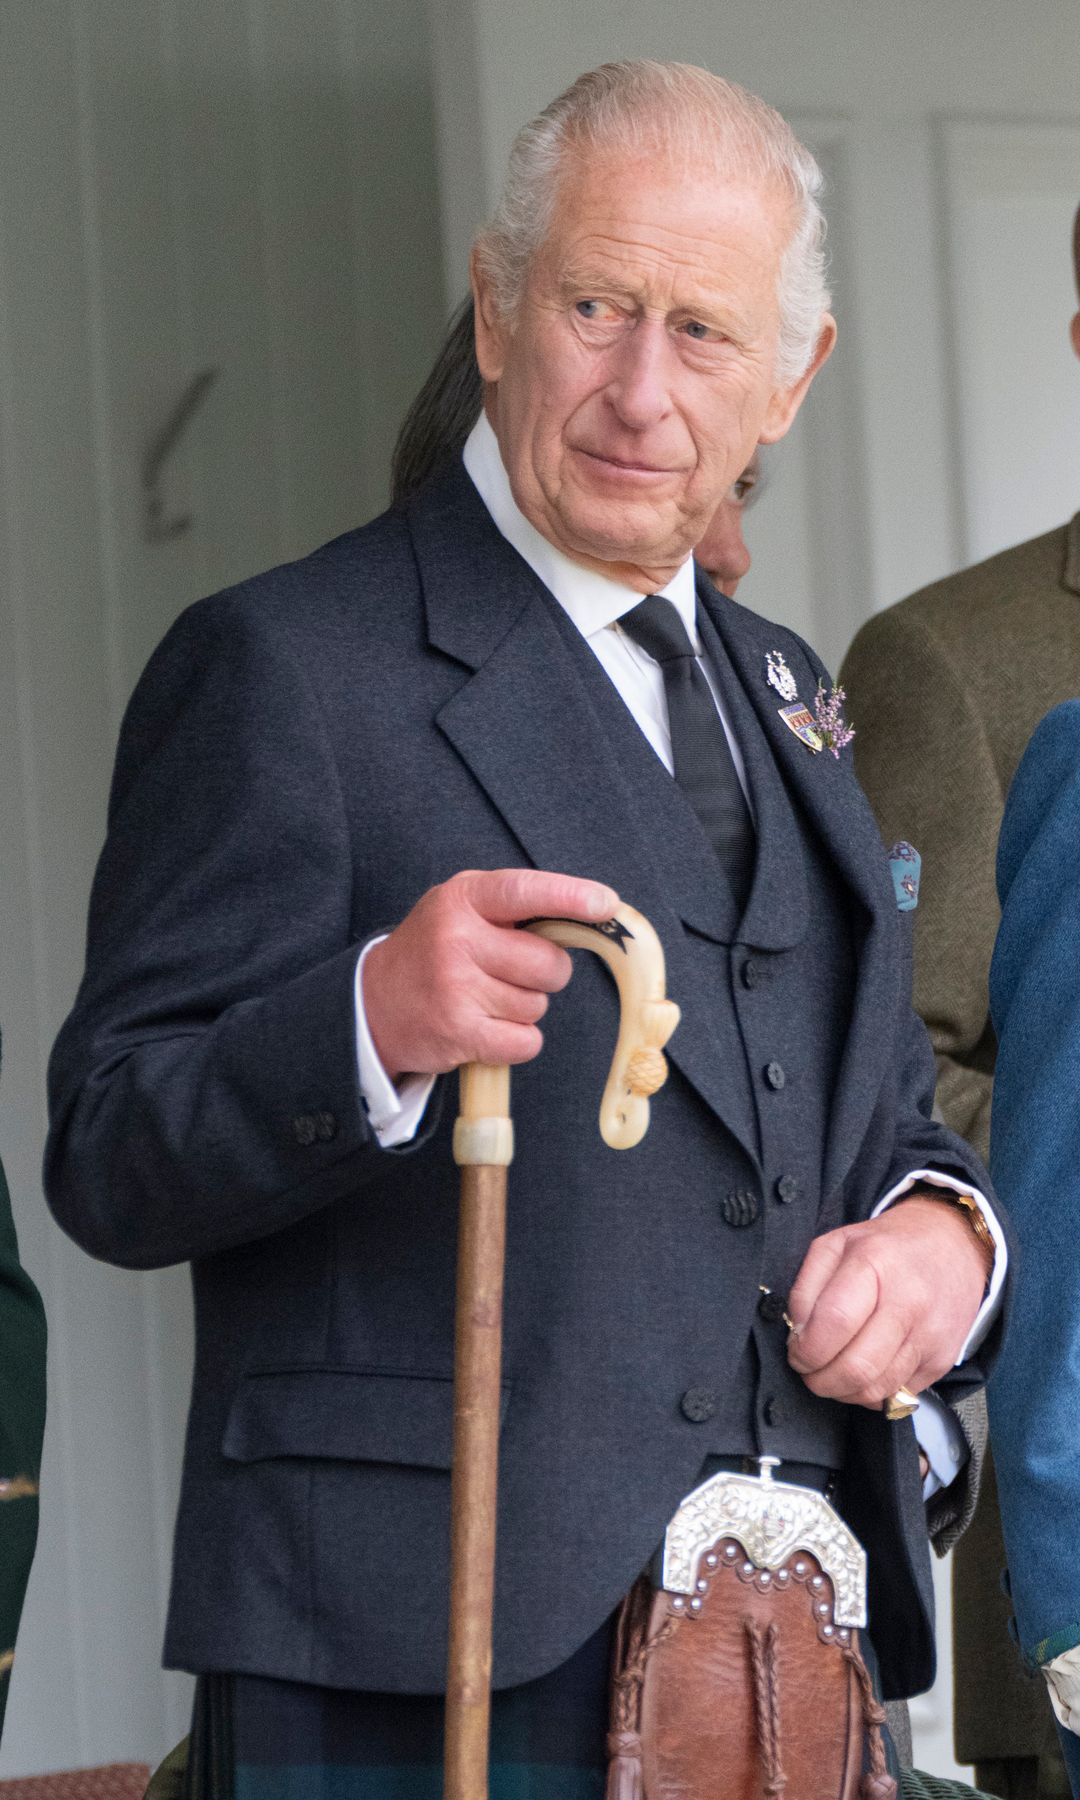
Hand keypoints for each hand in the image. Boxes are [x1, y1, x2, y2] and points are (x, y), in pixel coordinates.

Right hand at [362, 868, 619, 1080]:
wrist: (373, 1003)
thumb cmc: (434, 951)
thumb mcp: (461, 909)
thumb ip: (515, 907)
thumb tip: (594, 912)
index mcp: (463, 898)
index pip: (524, 891)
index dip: (570, 896)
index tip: (605, 904)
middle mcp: (457, 939)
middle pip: (549, 964)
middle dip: (544, 974)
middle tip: (508, 972)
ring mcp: (456, 986)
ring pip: (538, 1005)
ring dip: (522, 1008)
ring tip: (482, 998)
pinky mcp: (459, 1031)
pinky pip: (526, 1040)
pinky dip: (516, 1041)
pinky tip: (485, 1026)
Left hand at [785, 1195, 988, 1408]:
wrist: (952, 1246)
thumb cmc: (887, 1247)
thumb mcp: (835, 1244)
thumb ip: (806, 1287)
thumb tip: (798, 1335)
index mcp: (876, 1264)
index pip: (835, 1322)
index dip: (805, 1348)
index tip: (796, 1351)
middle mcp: (909, 1302)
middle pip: (856, 1367)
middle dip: (819, 1379)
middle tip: (809, 1369)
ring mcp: (929, 1336)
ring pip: (875, 1389)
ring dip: (842, 1390)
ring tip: (832, 1371)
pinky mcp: (941, 1361)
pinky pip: (896, 1395)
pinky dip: (870, 1392)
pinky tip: (862, 1371)